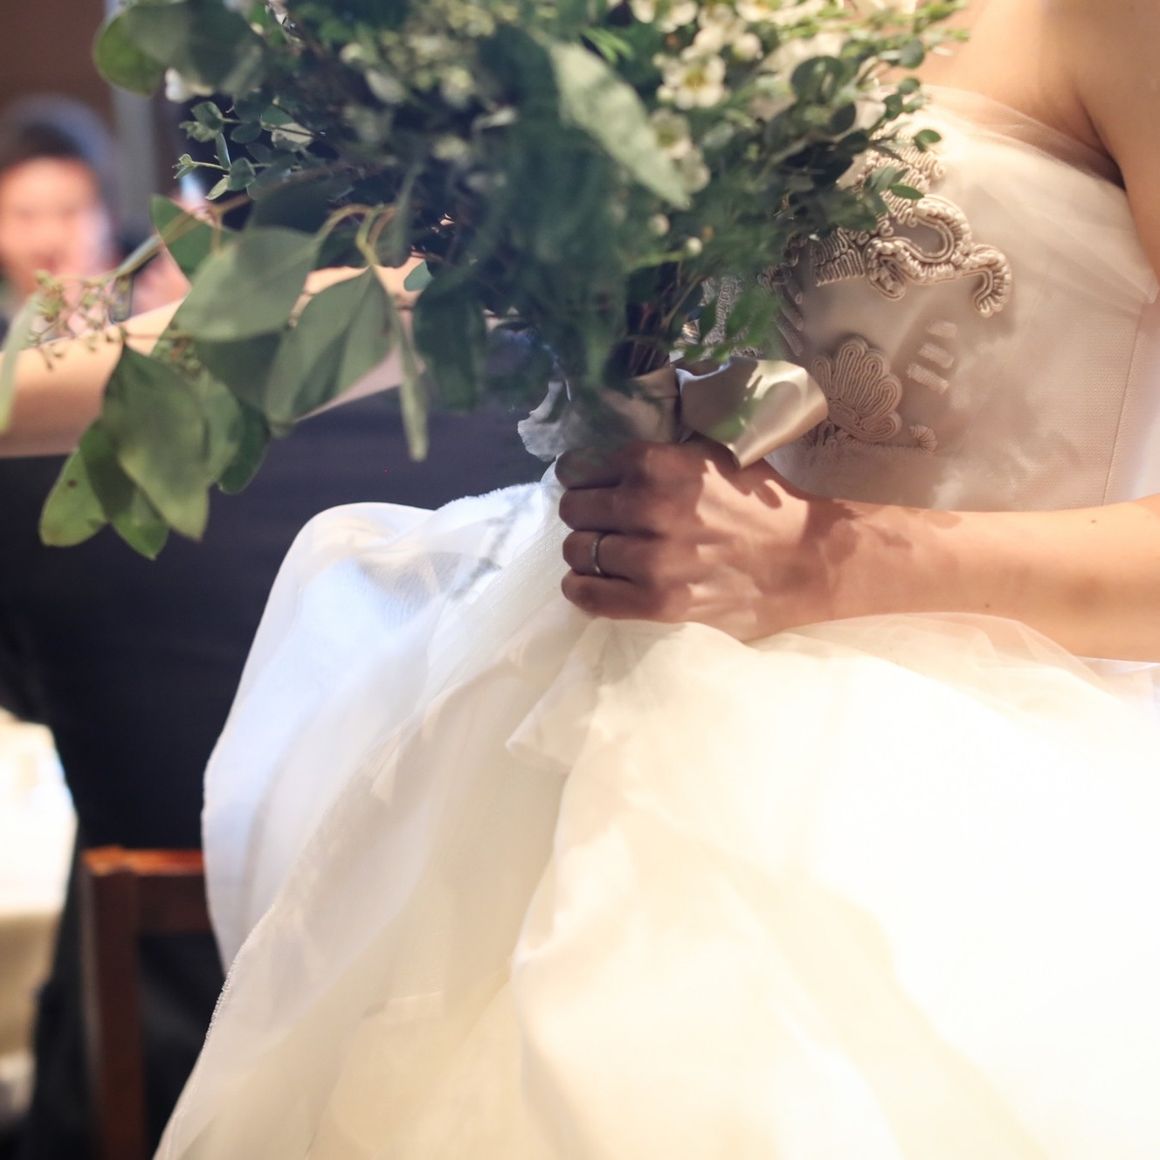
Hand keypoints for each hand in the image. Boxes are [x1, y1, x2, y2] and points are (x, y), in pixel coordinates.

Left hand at [557, 438, 853, 639]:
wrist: (805, 560)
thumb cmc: (760, 503)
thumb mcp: (713, 453)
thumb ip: (662, 452)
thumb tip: (610, 455)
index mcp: (658, 464)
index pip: (578, 468)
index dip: (580, 477)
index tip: (590, 486)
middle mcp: (649, 508)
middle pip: (573, 511)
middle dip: (582, 514)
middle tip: (600, 522)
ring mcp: (652, 560)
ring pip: (578, 552)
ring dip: (585, 552)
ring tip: (604, 553)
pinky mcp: (658, 603)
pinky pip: (591, 596)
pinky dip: (583, 588)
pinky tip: (590, 582)